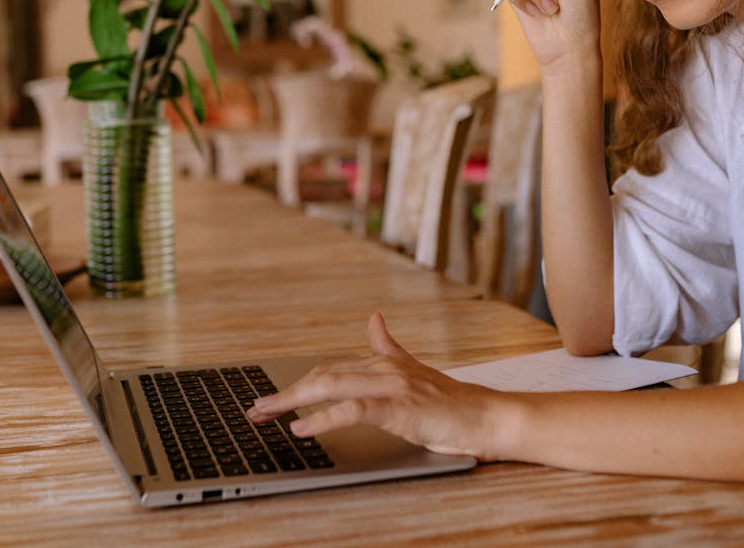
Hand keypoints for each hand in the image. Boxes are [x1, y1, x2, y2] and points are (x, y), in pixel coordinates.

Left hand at [246, 312, 505, 458]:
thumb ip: (389, 346)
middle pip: (323, 374)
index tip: (271, 396)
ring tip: (267, 413)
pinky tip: (302, 427)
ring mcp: (392, 386)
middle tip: (256, 408)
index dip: (299, 380)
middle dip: (286, 391)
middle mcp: (384, 369)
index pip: (330, 368)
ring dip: (294, 400)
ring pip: (332, 385)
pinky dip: (323, 418)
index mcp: (384, 362)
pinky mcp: (399, 408)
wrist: (486, 416)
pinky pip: (353, 409)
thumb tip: (374, 318)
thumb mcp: (414, 371)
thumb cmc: (451, 403)